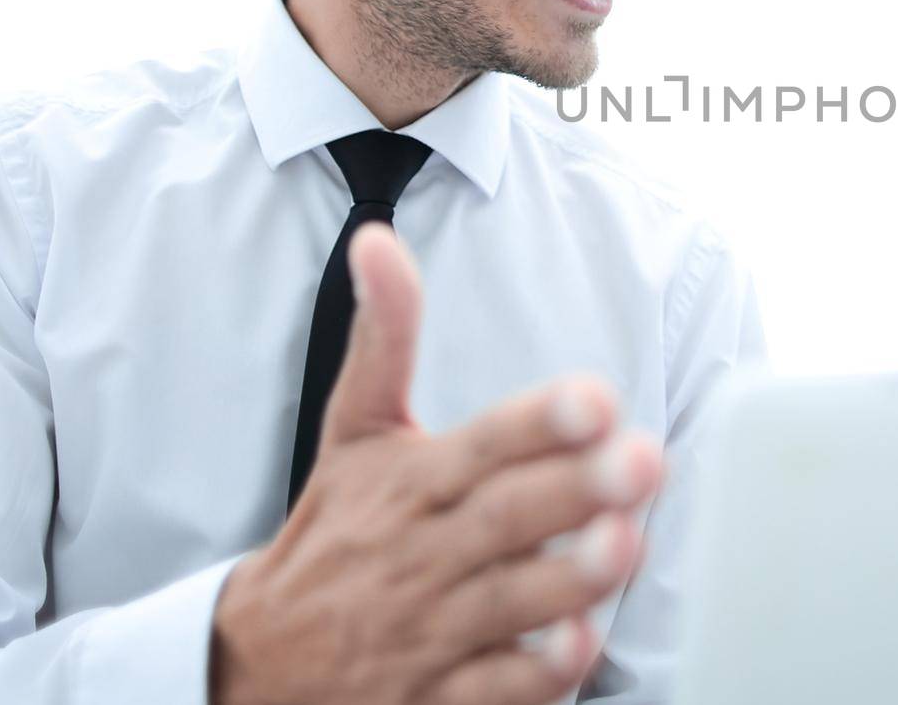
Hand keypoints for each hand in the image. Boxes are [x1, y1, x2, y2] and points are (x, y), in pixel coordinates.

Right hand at [209, 222, 662, 704]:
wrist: (255, 660)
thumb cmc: (335, 528)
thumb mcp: (354, 429)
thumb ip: (385, 336)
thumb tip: (379, 239)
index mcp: (411, 481)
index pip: (479, 443)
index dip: (536, 421)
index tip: (596, 397)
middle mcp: (422, 551)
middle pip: (504, 518)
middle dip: (574, 490)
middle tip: (641, 462)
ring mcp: (428, 628)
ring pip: (505, 603)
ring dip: (567, 578)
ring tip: (625, 545)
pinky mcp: (434, 697)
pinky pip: (488, 692)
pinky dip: (531, 676)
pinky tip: (579, 648)